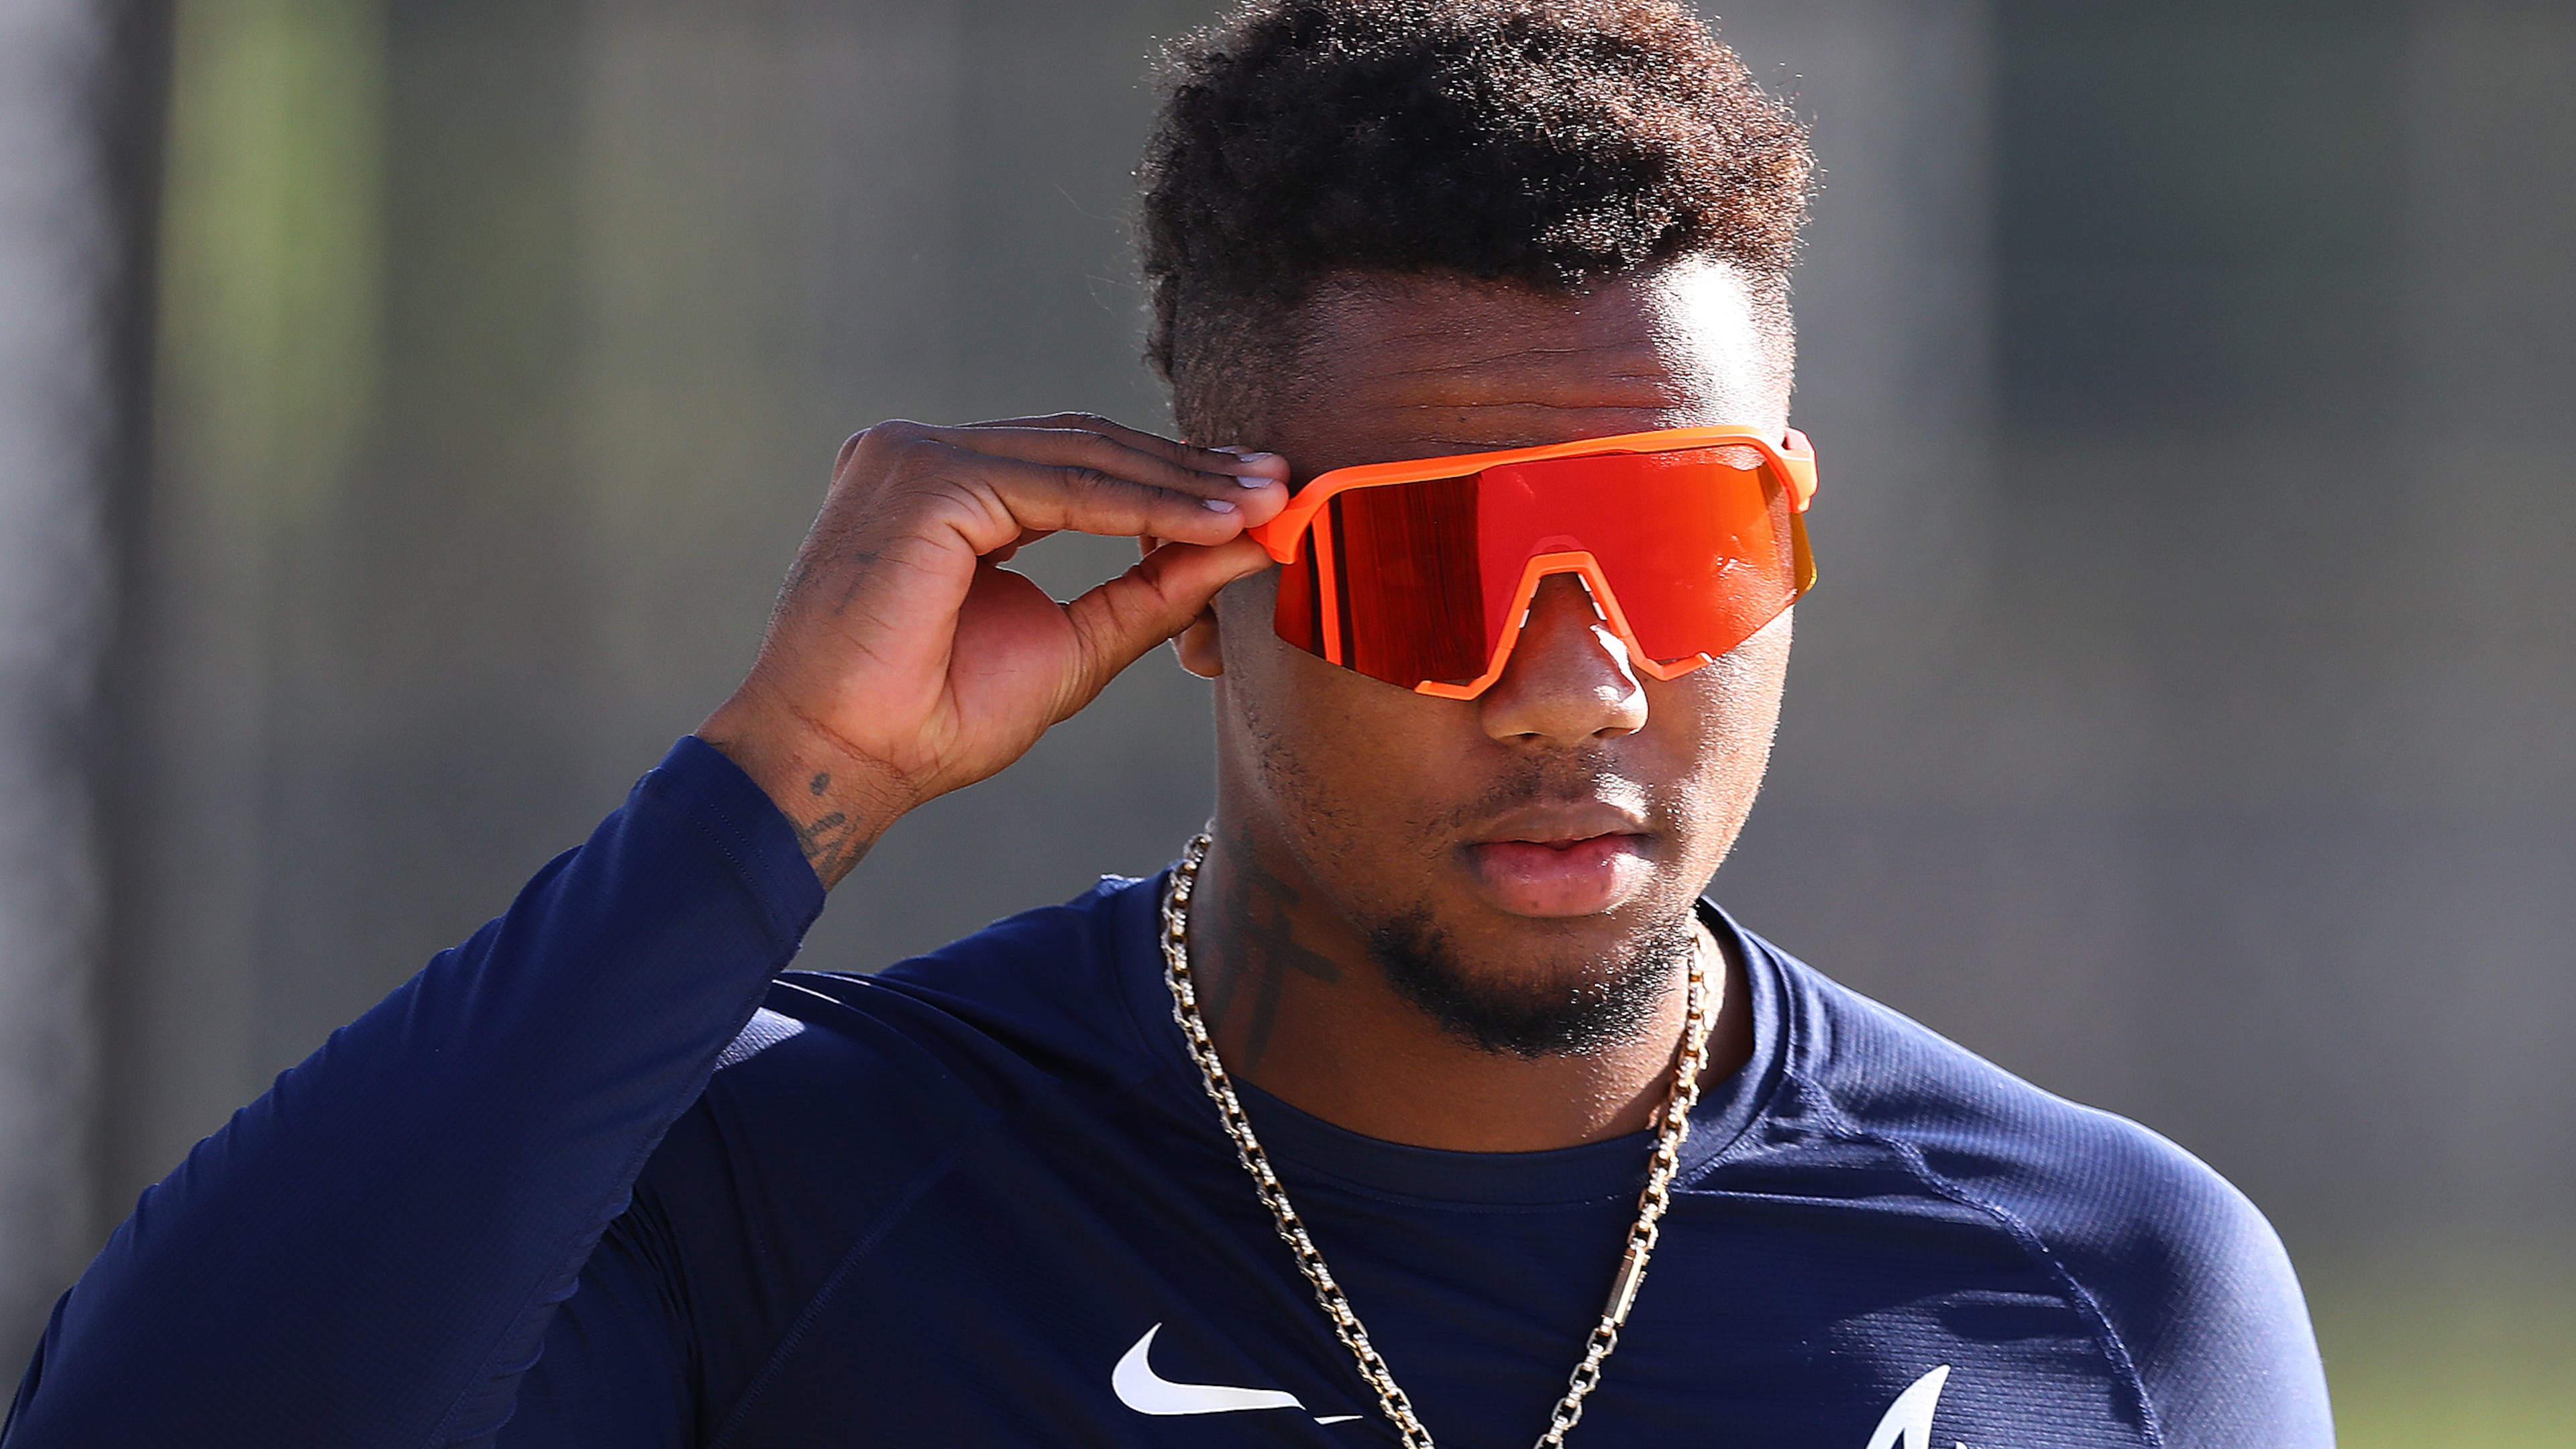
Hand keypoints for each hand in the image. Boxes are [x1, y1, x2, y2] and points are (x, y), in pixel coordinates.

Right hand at [697, 414, 1289, 884]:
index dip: (1174, 479)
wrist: (846, 761)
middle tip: (1284, 487)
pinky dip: (1143, 505)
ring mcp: (915, 454)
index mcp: (946, 487)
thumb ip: (1152, 589)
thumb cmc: (937, 718)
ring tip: (1264, 505)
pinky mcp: (923, 475)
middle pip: (1086, 448)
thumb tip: (1246, 546)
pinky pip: (1058, 486)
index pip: (1078, 463)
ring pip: (1081, 458)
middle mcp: (922, 454)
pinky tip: (1214, 523)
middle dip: (1192, 471)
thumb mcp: (1074, 645)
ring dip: (1183, 484)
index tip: (1260, 497)